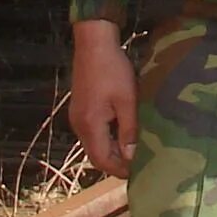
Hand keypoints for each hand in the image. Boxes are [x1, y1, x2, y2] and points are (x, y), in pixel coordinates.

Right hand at [70, 18, 138, 176]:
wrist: (93, 44)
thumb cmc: (112, 70)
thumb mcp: (127, 101)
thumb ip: (128, 130)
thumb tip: (131, 156)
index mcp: (90, 126)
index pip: (102, 160)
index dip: (120, 170)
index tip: (139, 172)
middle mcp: (79, 125)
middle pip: (96, 155)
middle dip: (116, 163)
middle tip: (139, 165)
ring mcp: (77, 117)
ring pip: (94, 145)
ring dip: (112, 151)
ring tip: (133, 151)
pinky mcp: (80, 109)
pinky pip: (92, 133)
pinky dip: (106, 139)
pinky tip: (122, 133)